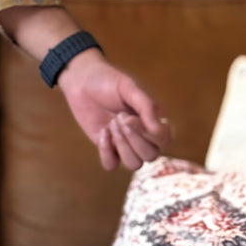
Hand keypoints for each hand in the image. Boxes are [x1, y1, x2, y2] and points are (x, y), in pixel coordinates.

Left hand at [57, 49, 171, 172]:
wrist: (81, 81)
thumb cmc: (108, 81)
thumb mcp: (129, 88)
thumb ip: (146, 107)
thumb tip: (158, 129)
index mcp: (152, 120)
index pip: (164, 140)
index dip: (149, 133)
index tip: (130, 115)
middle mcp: (142, 135)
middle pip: (151, 155)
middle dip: (134, 139)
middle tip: (119, 117)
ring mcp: (124, 143)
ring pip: (134, 164)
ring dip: (122, 146)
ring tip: (111, 124)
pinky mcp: (106, 147)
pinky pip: (111, 165)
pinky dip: (106, 152)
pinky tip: (102, 132)